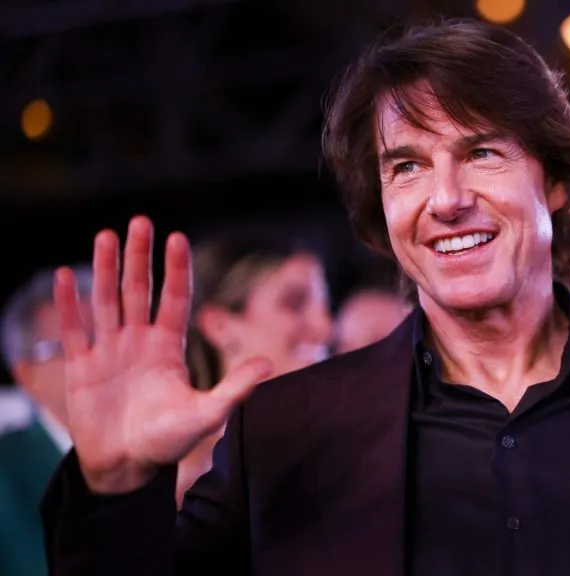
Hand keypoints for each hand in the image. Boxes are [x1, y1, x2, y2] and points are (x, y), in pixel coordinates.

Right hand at [56, 216, 272, 493]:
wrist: (127, 469)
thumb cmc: (168, 442)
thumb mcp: (207, 415)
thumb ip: (235, 388)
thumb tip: (269, 364)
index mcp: (169, 348)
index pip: (175, 298)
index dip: (176, 269)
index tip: (177, 237)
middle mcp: (139, 342)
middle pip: (139, 290)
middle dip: (140, 257)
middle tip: (141, 221)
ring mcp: (109, 352)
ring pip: (106, 300)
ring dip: (105, 268)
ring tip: (106, 235)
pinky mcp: (82, 367)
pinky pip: (74, 329)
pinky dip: (69, 303)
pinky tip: (67, 274)